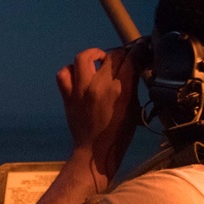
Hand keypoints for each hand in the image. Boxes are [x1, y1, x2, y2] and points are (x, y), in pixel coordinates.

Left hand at [56, 43, 144, 184]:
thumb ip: (132, 85)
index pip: (130, 58)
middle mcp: (99, 85)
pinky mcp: (67, 95)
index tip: (139, 51)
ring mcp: (80, 89)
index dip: (137, 52)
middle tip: (123, 60)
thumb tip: (134, 67)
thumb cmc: (119, 134)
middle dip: (120, 54)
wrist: (95, 152)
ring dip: (94, 55)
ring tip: (100, 61)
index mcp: (121, 90)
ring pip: (84, 57)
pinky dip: (71, 70)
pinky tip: (79, 74)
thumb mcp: (134, 108)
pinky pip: (64, 73)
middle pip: (111, 56)